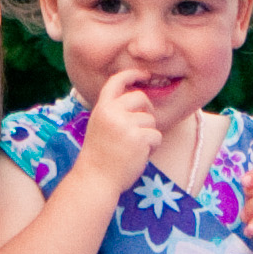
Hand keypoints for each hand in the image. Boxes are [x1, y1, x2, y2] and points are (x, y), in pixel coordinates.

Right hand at [78, 70, 166, 195]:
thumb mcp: (100, 126)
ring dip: (148, 134)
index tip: (145, 74)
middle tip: (143, 127)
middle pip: (141, 97)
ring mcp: (126, 125)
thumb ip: (114, 111)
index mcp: (102, 108)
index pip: (117, 81)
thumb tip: (139, 99)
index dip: (133, 74)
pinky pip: (156, 136)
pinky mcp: (139, 138)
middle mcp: (113, 112)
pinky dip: (152, 147)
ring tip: (134, 149)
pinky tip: (139, 156)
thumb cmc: (100, 157)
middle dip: (147, 110)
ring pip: (150, 120)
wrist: (95, 180)